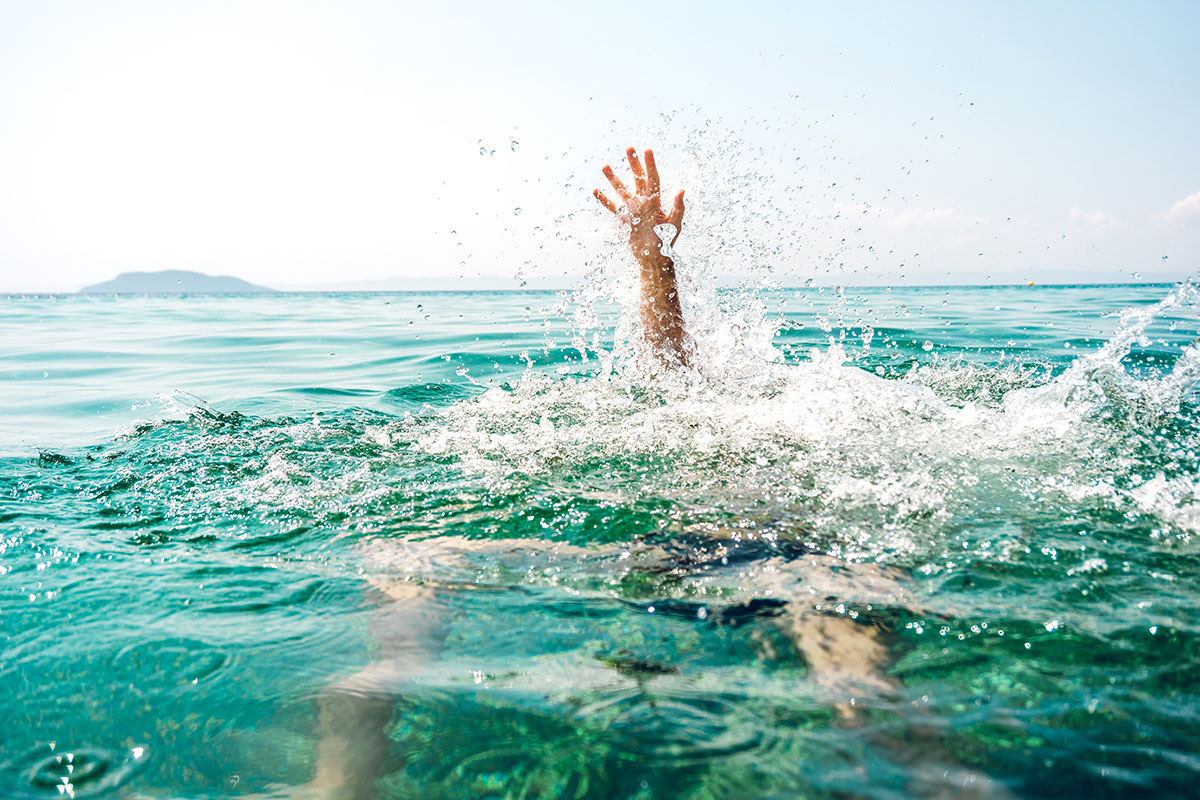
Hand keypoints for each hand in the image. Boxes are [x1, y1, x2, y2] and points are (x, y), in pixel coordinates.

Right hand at [594, 147, 685, 261]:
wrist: (654, 257)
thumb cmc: (667, 241)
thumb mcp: (675, 224)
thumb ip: (678, 207)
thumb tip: (681, 190)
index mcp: (655, 201)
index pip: (653, 178)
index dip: (650, 164)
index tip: (647, 150)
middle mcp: (642, 202)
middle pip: (636, 178)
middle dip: (633, 163)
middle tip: (629, 148)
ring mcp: (631, 209)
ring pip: (621, 190)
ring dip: (613, 178)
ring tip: (605, 166)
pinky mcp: (623, 219)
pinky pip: (612, 207)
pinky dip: (603, 200)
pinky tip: (596, 191)